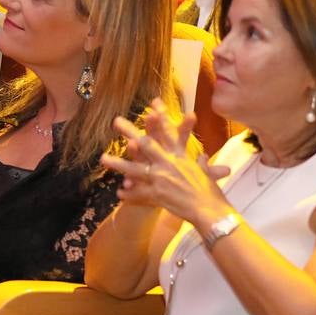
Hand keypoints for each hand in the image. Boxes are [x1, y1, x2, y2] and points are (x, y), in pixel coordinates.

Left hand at [101, 98, 232, 227]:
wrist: (212, 212)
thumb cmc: (212, 194)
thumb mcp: (207, 175)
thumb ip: (202, 164)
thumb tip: (203, 157)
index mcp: (181, 157)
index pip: (169, 132)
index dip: (161, 116)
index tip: (152, 103)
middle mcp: (169, 164)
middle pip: (146, 144)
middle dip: (130, 132)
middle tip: (116, 121)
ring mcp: (161, 179)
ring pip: (135, 168)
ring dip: (118, 163)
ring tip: (103, 158)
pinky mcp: (157, 195)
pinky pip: (138, 194)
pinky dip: (129, 195)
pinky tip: (119, 193)